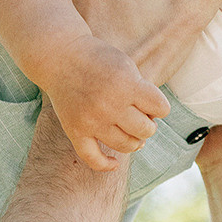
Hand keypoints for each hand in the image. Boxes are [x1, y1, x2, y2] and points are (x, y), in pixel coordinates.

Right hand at [51, 35, 170, 171]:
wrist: (60, 57)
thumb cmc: (99, 61)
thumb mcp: (127, 66)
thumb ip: (142, 93)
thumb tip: (151, 125)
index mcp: (126, 85)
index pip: (161, 108)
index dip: (160, 107)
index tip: (150, 103)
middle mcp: (109, 105)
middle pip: (145, 130)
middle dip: (147, 125)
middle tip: (139, 116)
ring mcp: (91, 120)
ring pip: (126, 146)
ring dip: (133, 141)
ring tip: (129, 131)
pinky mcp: (75, 130)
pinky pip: (93, 158)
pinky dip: (106, 164)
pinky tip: (114, 162)